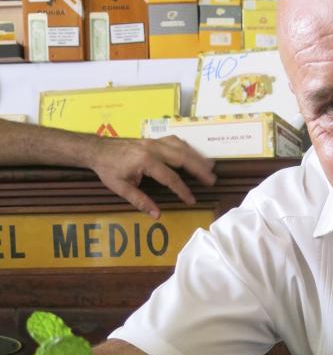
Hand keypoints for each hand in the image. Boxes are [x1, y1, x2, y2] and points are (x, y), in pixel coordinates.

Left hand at [90, 135, 215, 217]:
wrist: (97, 149)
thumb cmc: (108, 170)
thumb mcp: (121, 188)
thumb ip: (140, 201)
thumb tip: (156, 215)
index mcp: (145, 161)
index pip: (170, 178)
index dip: (182, 190)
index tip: (192, 200)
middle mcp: (153, 149)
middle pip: (182, 157)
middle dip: (199, 169)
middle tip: (212, 180)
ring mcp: (155, 141)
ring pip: (182, 147)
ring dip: (197, 157)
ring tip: (210, 167)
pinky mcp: (154, 139)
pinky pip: (176, 141)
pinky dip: (187, 148)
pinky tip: (194, 155)